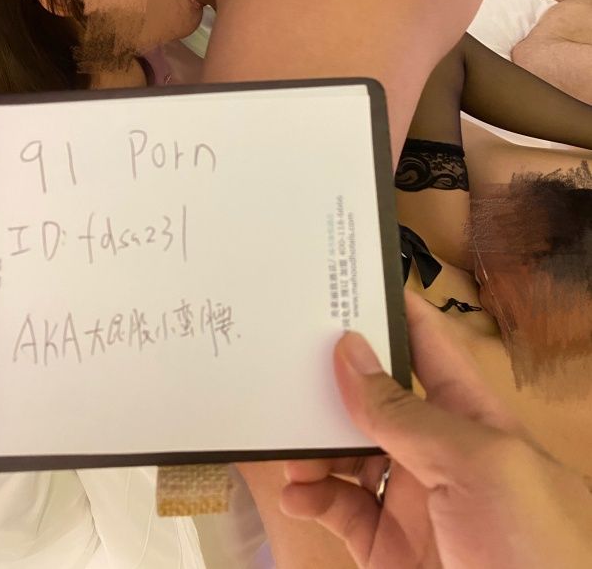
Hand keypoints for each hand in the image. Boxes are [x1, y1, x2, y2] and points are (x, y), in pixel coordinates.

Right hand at [281, 291, 591, 568]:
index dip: (387, 309)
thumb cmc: (536, 547)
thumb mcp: (477, 466)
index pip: (425, 344)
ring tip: (287, 448)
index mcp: (471, 415)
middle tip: (284, 362)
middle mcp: (437, 451)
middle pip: (374, 398)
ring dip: (312, 445)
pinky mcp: (386, 548)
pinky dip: (311, 496)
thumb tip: (349, 349)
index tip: (338, 280)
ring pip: (347, 452)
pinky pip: (338, 509)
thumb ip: (407, 413)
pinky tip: (296, 493)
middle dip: (331, 379)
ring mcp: (410, 501)